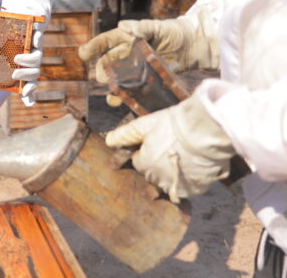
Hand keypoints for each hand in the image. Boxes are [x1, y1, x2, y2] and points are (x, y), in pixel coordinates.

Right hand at [12, 27, 42, 106]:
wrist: (14, 32)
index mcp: (24, 74)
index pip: (29, 87)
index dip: (30, 96)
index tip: (24, 94)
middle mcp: (31, 65)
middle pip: (35, 74)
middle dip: (25, 76)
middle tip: (14, 75)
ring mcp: (33, 51)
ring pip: (37, 59)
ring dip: (29, 61)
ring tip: (16, 59)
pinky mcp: (33, 38)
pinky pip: (38, 40)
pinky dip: (37, 40)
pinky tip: (34, 38)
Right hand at [78, 14, 217, 83]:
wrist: (193, 46)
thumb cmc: (175, 32)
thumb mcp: (160, 27)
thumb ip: (142, 28)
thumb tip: (124, 26)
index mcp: (126, 38)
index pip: (105, 42)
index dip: (93, 48)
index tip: (83, 54)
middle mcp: (127, 54)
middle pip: (108, 64)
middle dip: (104, 72)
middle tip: (104, 78)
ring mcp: (135, 68)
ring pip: (117, 79)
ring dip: (113, 88)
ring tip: (113, 97)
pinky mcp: (145, 80)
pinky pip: (132, 89)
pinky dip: (128, 97)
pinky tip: (126, 102)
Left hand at [104, 93, 233, 202]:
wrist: (206, 132)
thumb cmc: (174, 125)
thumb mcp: (145, 125)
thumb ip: (125, 134)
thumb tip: (108, 140)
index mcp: (144, 165)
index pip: (138, 162)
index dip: (146, 152)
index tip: (156, 143)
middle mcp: (158, 180)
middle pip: (152, 174)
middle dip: (157, 164)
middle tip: (170, 149)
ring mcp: (177, 186)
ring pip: (168, 183)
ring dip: (171, 175)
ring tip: (182, 158)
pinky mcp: (195, 190)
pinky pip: (186, 189)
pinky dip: (188, 181)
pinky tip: (193, 168)